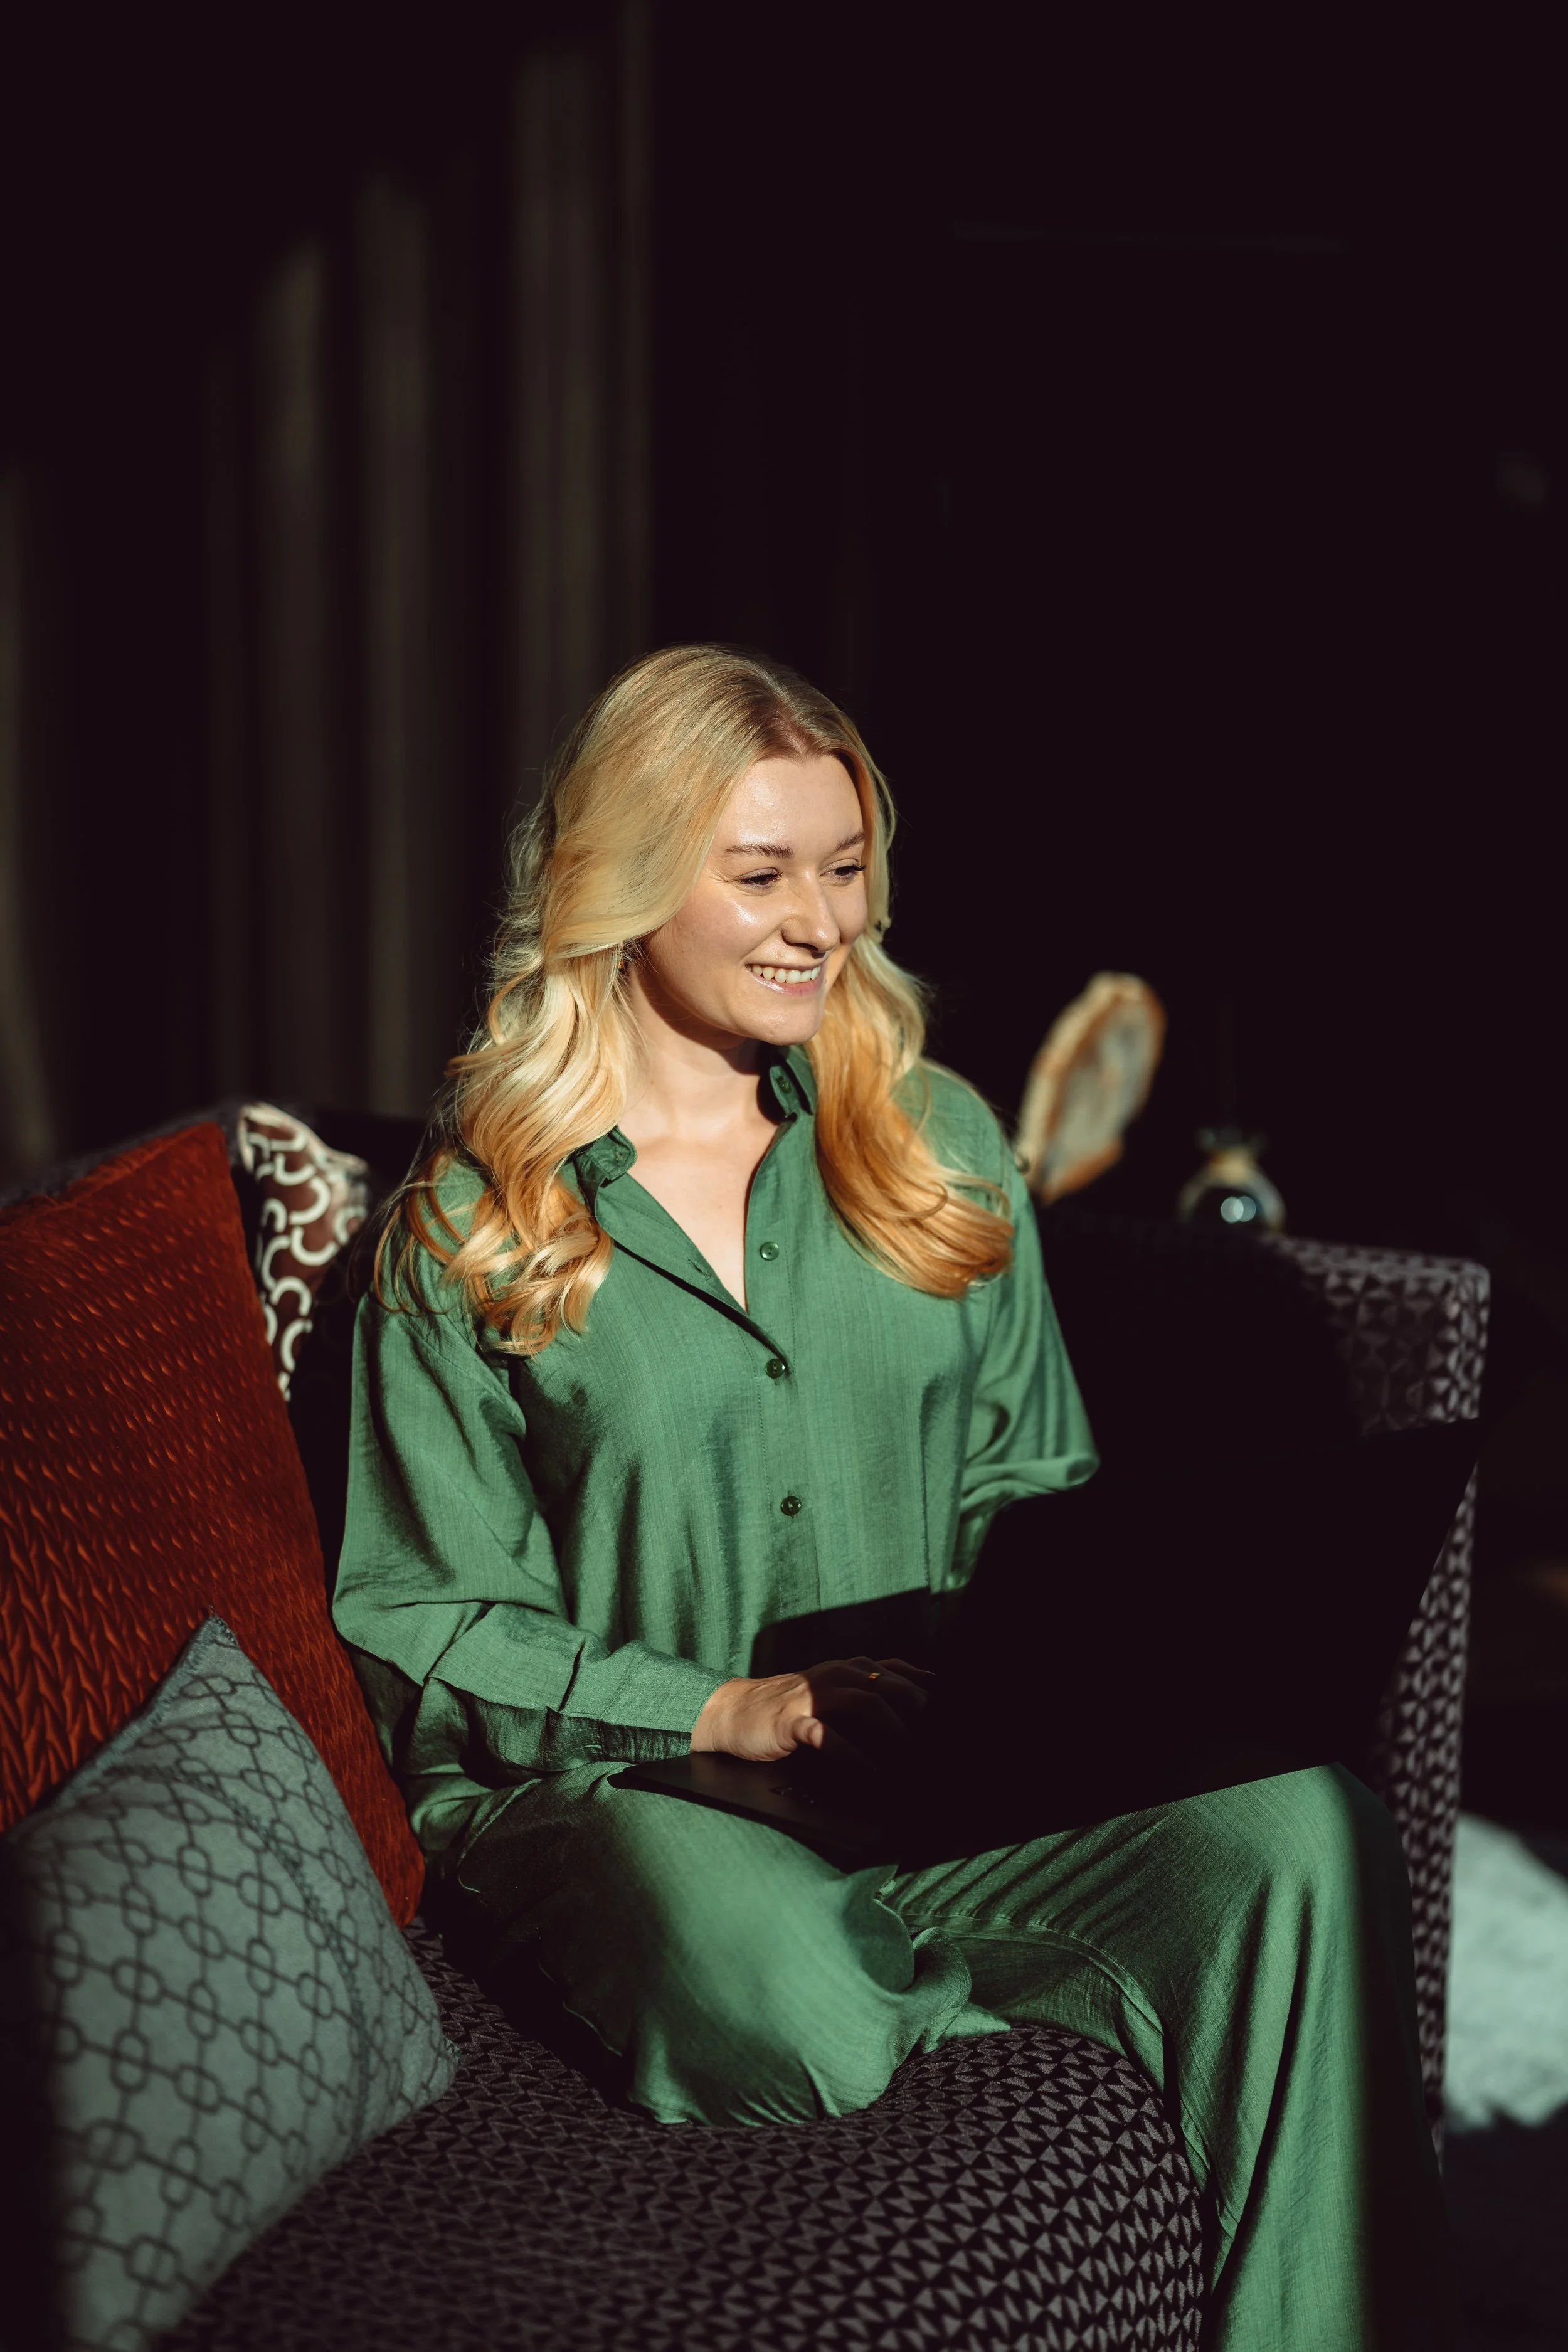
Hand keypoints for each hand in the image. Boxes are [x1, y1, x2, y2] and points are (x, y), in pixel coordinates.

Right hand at [690, 1656, 934, 1766]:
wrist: (734, 1711)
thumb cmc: (791, 1708)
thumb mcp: (833, 1692)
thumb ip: (869, 1695)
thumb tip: (919, 1716)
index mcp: (850, 1668)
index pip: (901, 1671)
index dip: (930, 1691)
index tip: (955, 1715)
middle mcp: (836, 1675)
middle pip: (891, 1686)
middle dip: (921, 1712)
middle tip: (942, 1742)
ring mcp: (814, 1696)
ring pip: (867, 1703)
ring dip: (896, 1732)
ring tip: (915, 1758)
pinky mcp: (793, 1721)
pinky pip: (829, 1736)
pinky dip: (855, 1757)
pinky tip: (872, 1775)